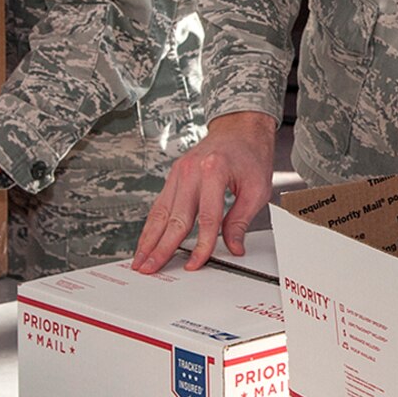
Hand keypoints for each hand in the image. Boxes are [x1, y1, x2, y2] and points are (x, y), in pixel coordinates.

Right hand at [132, 110, 274, 272]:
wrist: (240, 128)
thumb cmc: (250, 154)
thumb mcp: (256, 188)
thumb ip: (241, 220)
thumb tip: (233, 247)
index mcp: (214, 171)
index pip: (206, 218)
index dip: (201, 245)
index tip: (196, 264)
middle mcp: (192, 170)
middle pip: (175, 217)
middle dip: (162, 247)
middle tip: (150, 268)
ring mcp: (179, 171)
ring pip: (160, 212)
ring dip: (149, 239)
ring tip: (140, 260)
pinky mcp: (174, 174)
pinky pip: (160, 203)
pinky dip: (152, 224)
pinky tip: (146, 240)